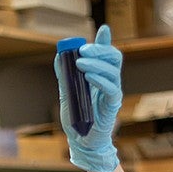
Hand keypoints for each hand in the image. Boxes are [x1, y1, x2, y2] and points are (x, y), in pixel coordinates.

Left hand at [54, 24, 122, 171]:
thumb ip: (65, 76)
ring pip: (113, 71)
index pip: (105, 56)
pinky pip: (111, 89)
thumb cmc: (76, 119)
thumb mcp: (66, 94)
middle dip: (99, 50)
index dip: (105, 42)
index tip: (103, 29)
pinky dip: (100, 80)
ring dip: (96, 63)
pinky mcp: (112, 106)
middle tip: (82, 50)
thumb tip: (59, 56)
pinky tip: (89, 77)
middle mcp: (109, 83)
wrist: (80, 142)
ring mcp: (112, 94)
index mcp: (99, 78)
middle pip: (113, 58)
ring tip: (80, 63)